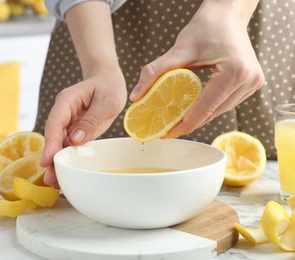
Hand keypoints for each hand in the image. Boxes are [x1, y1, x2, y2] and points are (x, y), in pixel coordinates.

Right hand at [40, 68, 126, 186]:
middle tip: (50, 179)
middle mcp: (63, 113)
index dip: (51, 143)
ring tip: (56, 183)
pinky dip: (67, 159)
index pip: (55, 123)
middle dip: (51, 158)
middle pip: (53, 137)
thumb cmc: (108, 86)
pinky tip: (66, 173)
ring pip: (59, 144)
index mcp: (66, 101)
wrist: (107, 80)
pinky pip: (68, 146)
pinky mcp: (74, 131)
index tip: (47, 160)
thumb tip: (75, 141)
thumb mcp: (106, 102)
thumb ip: (91, 120)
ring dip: (57, 162)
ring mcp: (67, 122)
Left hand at [129, 0, 263, 138]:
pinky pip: (225, 104)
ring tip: (177, 120)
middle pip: (212, 113)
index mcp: (235, 72)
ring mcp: (253, 83)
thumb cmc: (206, 27)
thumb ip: (154, 72)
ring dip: (199, 116)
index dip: (184, 125)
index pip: (205, 108)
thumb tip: (136, 97)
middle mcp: (249, 80)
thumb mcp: (178, 50)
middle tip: (166, 128)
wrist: (227, 14)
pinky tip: (193, 107)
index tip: (166, 134)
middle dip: (188, 122)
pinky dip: (209, 107)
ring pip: (220, 111)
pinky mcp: (252, 83)